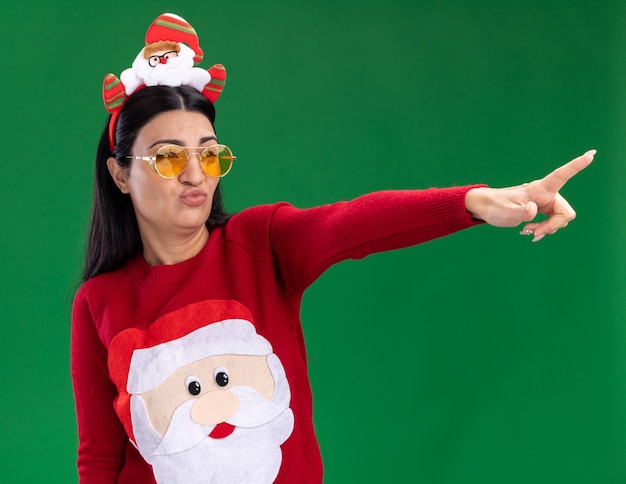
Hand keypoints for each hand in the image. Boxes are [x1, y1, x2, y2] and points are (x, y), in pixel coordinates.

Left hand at [465, 150, 595, 241]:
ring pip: (560, 220)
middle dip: (553, 226)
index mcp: (539, 189)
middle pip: (565, 213)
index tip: (590, 155)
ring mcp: (545, 202)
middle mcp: (546, 194)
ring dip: (547, 229)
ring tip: (528, 231)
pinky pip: (554, 222)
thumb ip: (521, 213)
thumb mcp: (505, 213)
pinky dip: (545, 229)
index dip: (576, 166)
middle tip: (534, 233)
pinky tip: (533, 232)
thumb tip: (534, 209)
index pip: (561, 175)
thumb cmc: (495, 207)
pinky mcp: (543, 209)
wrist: (486, 208)